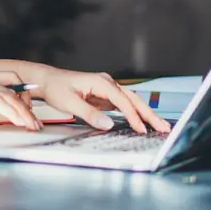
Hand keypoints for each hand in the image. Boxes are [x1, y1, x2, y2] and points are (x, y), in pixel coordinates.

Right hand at [0, 72, 40, 132]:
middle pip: (13, 85)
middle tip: (33, 119)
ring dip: (24, 112)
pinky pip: (3, 104)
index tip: (26, 110)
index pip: (7, 80)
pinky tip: (20, 123)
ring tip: (32, 125)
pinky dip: (15, 114)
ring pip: (10, 96)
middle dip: (27, 103)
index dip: (20, 94)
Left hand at [35, 69, 170, 133]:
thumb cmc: (56, 88)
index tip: (141, 129)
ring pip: (131, 101)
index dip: (133, 116)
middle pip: (134, 99)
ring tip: (159, 126)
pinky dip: (134, 113)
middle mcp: (107, 83)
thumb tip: (108, 124)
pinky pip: (124, 105)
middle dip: (149, 114)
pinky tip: (141, 122)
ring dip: (145, 114)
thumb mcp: (70, 102)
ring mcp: (107, 89)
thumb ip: (89, 114)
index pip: (123, 101)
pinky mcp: (104, 95)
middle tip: (164, 127)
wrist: (46, 80)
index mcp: (101, 82)